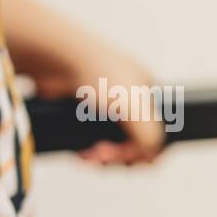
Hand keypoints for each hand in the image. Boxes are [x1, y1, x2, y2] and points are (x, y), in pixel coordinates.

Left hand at [0, 0, 165, 163]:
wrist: (57, 57)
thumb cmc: (100, 75)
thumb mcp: (137, 109)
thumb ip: (151, 137)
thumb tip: (148, 157)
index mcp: (148, 96)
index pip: (159, 134)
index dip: (147, 152)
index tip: (130, 159)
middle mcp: (129, 103)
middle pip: (135, 145)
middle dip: (121, 157)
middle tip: (105, 156)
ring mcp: (105, 109)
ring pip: (113, 147)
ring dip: (104, 158)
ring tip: (90, 157)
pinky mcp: (81, 116)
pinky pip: (92, 144)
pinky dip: (89, 153)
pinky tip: (82, 154)